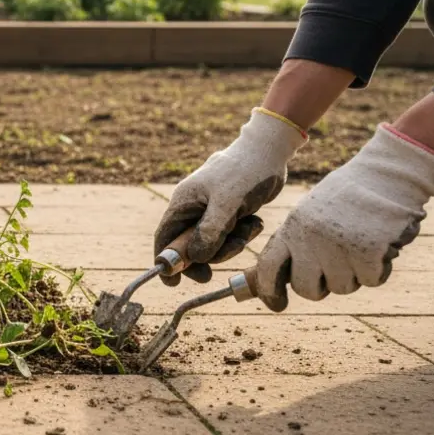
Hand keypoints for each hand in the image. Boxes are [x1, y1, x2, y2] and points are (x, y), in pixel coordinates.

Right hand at [154, 109, 305, 284]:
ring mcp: (210, 209)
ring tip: (249, 228)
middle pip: (189, 244)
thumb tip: (197, 257)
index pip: (165, 236)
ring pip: (212, 241)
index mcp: (184, 201)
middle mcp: (193, 206)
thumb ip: (210, 232)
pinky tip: (255, 221)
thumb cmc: (245, 173)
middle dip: (208, 255)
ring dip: (231, 243)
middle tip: (227, 258)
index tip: (172, 283)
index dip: (166, 260)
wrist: (269, 151)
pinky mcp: (228, 211)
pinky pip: (229, 234)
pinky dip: (241, 234)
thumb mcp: (228, 204)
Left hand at [253, 124, 433, 310]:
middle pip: (306, 289)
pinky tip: (381, 245)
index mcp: (293, 226)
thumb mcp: (312, 214)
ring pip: (342, 287)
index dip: (269, 291)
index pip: (268, 267)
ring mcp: (337, 245)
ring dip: (355, 275)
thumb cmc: (350, 195)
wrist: (387, 174)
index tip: (277, 305)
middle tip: (337, 270)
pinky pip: (371, 280)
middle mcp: (309, 237)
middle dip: (322, 287)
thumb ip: (297, 243)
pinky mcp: (367, 251)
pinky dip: (380, 269)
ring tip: (362, 245)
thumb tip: (278, 280)